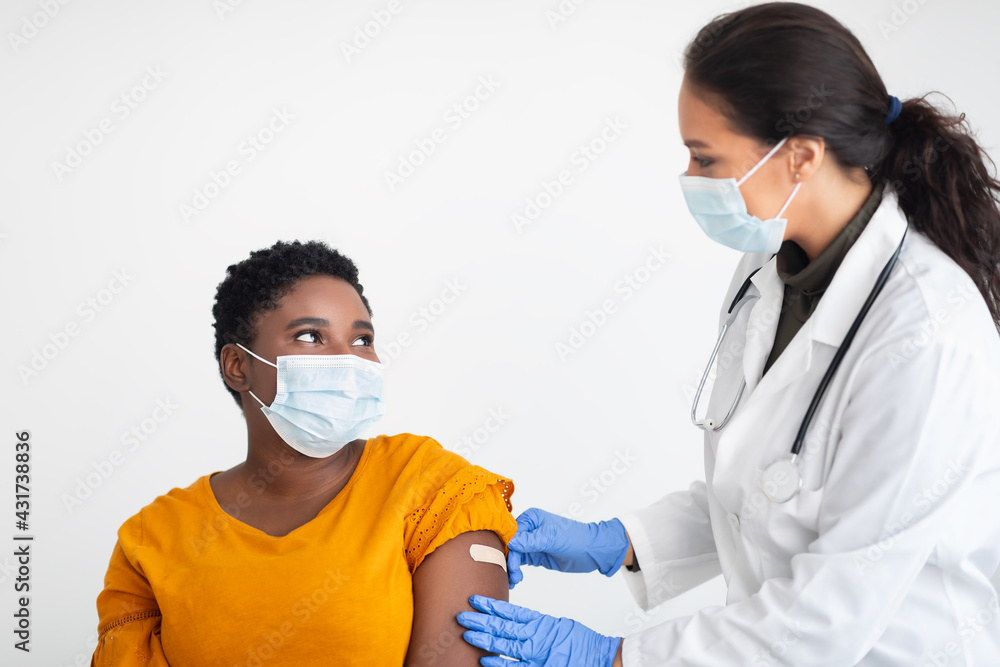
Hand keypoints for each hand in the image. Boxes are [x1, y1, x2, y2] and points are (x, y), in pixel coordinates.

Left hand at [458, 595, 620, 666]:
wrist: (600, 657)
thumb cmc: (581, 642)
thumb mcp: (558, 625)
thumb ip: (537, 623)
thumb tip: (516, 620)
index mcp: (540, 621)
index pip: (510, 610)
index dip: (490, 605)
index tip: (475, 599)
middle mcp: (535, 636)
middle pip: (502, 626)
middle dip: (480, 621)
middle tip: (462, 615)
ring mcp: (536, 653)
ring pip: (504, 644)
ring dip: (484, 639)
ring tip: (467, 633)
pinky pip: (514, 666)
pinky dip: (499, 663)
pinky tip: (485, 659)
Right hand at [506, 508, 629, 587]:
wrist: (591, 551)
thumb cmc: (575, 538)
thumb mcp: (552, 538)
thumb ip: (530, 541)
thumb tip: (511, 542)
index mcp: (532, 518)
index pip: (512, 533)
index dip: (508, 547)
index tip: (508, 562)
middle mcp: (529, 529)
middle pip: (510, 545)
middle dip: (509, 560)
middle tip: (512, 575)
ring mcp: (532, 543)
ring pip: (514, 555)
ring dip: (512, 568)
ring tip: (515, 580)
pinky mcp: (535, 555)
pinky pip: (520, 562)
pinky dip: (516, 571)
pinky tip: (515, 580)